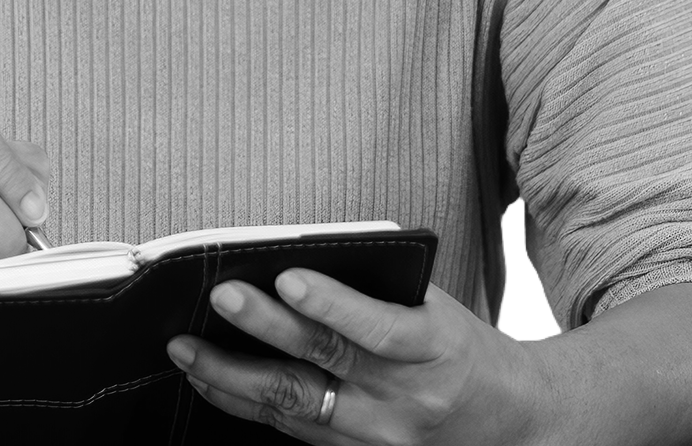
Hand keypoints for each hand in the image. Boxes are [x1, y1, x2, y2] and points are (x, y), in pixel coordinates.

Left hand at [165, 269, 546, 444]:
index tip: (288, 274)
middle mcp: (403, 401)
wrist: (507, 422)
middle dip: (265, 328)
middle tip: (221, 293)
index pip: (377, 327)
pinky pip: (291, 431)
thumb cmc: (456, 345)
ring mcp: (377, 439)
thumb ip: (375, 291)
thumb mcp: (435, 307)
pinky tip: (209, 378)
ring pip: (294, 406)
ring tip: (184, 346)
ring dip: (232, 374)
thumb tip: (290, 263)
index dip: (331, 303)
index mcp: (433, 348)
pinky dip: (244, 403)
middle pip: (324, 365)